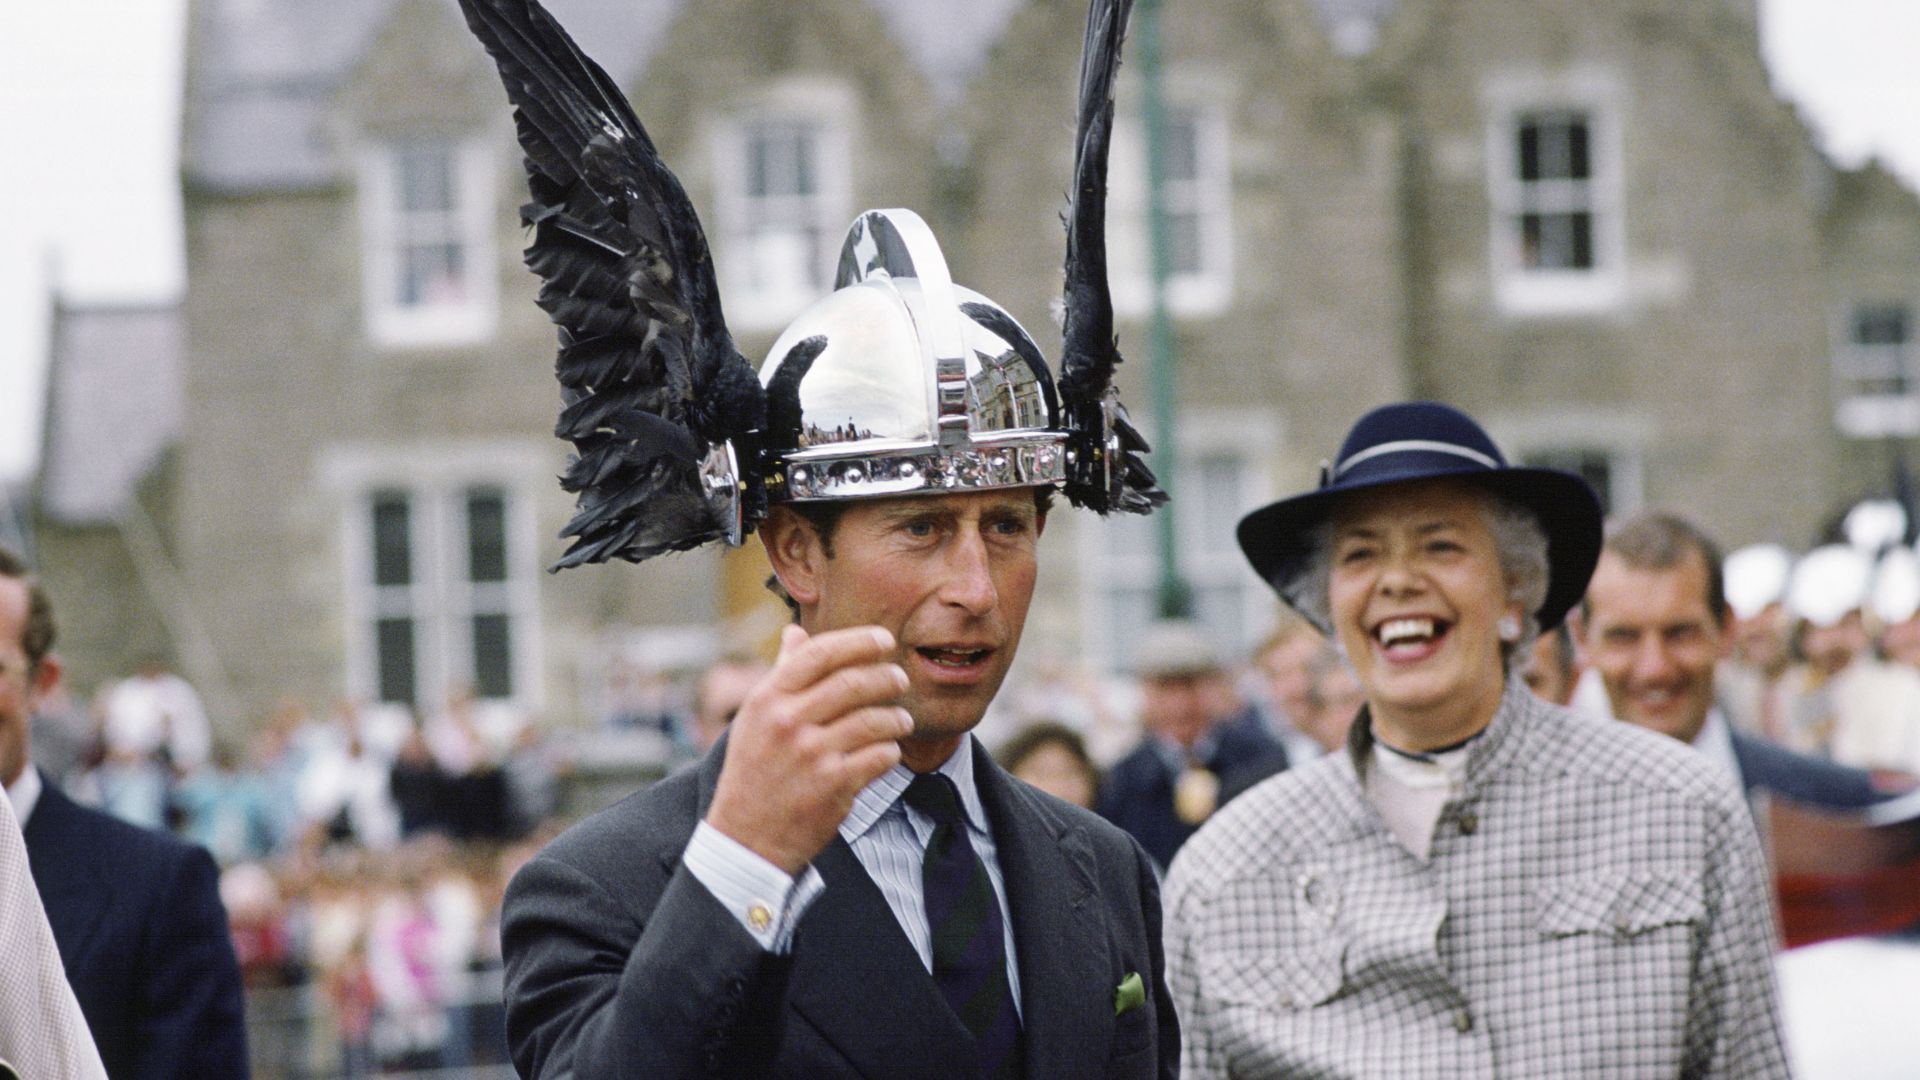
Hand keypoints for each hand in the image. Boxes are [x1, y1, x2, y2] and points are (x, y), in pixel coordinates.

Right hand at [705, 624, 911, 874]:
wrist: (747, 838)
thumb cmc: (754, 771)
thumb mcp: (756, 718)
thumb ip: (781, 673)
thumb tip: (795, 633)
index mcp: (768, 699)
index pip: (821, 654)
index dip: (859, 641)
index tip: (883, 640)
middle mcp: (788, 722)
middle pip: (854, 682)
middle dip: (887, 678)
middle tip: (899, 680)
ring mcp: (812, 754)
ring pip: (874, 719)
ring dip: (896, 717)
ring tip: (901, 720)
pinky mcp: (834, 785)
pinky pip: (880, 755)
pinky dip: (890, 750)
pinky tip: (888, 751)